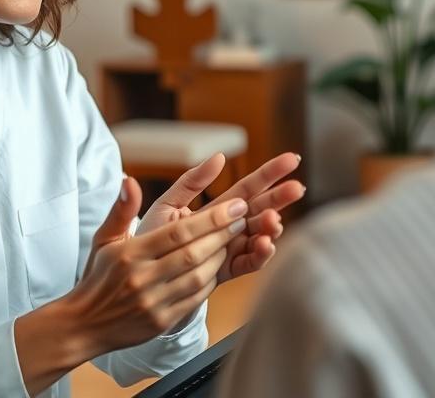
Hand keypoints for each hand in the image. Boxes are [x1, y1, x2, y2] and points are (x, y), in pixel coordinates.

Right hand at [16, 179, 247, 394]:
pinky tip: (219, 264)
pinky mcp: (161, 322)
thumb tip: (129, 179)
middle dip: (223, 233)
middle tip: (243, 217)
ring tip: (235, 238)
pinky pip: (196, 299)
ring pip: (198, 276)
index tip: (235, 205)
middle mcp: (142, 279)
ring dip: (221, 256)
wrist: (83, 325)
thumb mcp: (104, 238)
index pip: (178, 233)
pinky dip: (211, 280)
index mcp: (129, 254)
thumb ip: (121, 208)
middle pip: (193, 253)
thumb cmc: (97, 276)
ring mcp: (153, 303)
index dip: (211, 219)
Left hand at [137, 152, 304, 283]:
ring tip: (274, 221)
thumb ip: (191, 182)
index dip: (271, 173)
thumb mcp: (168, 204)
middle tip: (298, 188)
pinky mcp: (226, 273)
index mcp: (217, 208)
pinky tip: (265, 244)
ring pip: (259, 236)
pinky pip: (248, 263)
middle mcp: (229, 228)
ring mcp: (230, 250)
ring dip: (270, 228)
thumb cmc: (150, 237)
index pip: (249, 187)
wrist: (136, 278)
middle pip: (261, 209)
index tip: (293, 159)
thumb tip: (219, 157)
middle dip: (281, 199)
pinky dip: (259, 254)